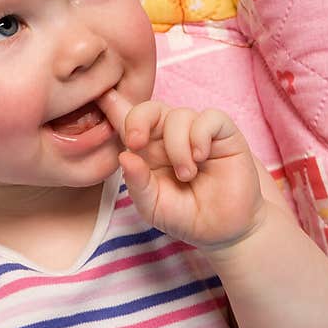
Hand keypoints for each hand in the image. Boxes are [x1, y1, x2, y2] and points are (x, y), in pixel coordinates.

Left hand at [96, 89, 265, 250]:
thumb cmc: (187, 217)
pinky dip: (200, 135)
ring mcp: (196, 133)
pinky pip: (209, 117)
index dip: (113, 106)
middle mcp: (168, 137)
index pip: (127, 122)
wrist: (226, 230)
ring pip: (178, 115)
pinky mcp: (223, 134)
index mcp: (147, 151)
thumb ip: (138, 184)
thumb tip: (125, 156)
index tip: (101, 97)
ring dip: (177, 146)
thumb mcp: (153, 207)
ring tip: (186, 174)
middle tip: (137, 143)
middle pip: (149, 109)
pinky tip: (199, 157)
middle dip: (138, 120)